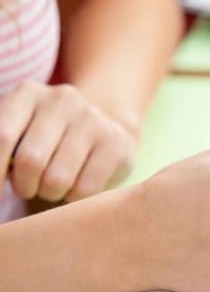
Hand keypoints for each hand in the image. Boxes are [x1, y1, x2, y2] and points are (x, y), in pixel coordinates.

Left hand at [0, 81, 137, 202]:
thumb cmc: (50, 140)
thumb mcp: (20, 131)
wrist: (106, 130)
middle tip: (28, 188)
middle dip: (25, 186)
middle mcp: (62, 100)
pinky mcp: (116, 143)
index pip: (2, 137)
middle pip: (31, 160)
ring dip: (50, 194)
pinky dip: (75, 198)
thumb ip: (3, 147)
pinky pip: (85, 188)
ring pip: (58, 179)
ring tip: (53, 188)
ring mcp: (93, 120)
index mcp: (28, 93)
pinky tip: (76, 188)